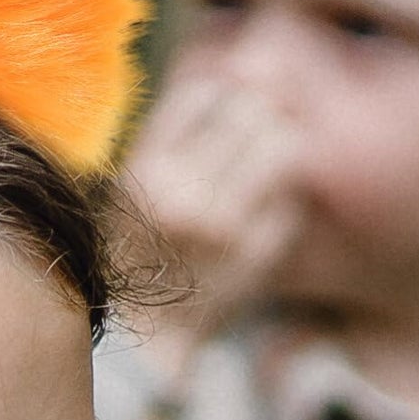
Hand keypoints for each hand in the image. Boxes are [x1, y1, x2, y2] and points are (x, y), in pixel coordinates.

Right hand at [124, 74, 303, 369]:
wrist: (141, 338)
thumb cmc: (128, 254)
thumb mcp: (126, 191)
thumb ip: (168, 139)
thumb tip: (224, 81)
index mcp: (144, 174)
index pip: (202, 95)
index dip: (222, 90)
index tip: (226, 100)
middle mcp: (186, 195)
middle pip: (251, 113)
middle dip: (259, 114)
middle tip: (256, 126)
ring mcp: (228, 225)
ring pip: (284, 148)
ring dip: (281, 146)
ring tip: (266, 160)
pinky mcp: (259, 251)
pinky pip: (292, 198)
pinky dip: (283, 197)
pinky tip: (261, 209)